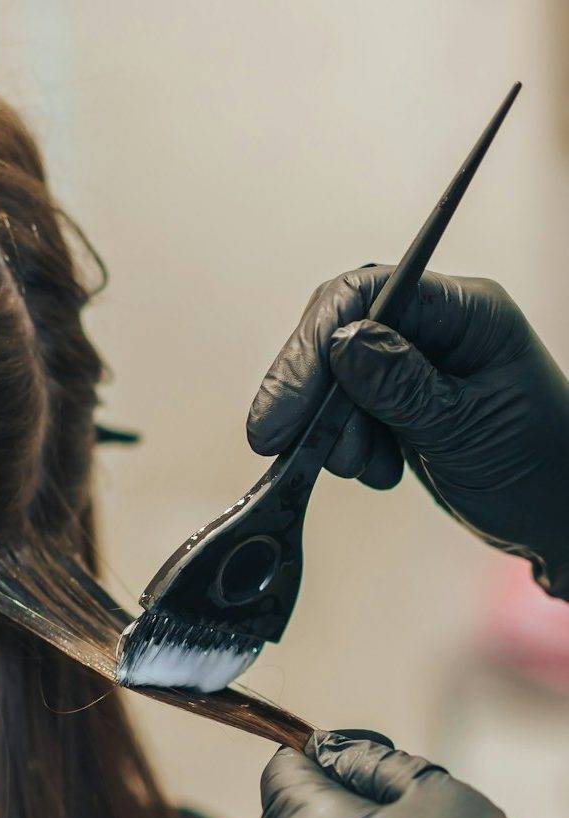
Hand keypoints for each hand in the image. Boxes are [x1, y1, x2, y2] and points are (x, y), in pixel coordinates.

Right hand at [246, 267, 568, 596]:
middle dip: (311, 391)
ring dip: (332, 427)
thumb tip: (342, 343)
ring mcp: (417, 364)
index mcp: (466, 311)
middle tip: (285, 446)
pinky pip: (348, 411)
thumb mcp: (469, 429)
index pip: (367, 293)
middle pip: (341, 329)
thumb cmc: (539, 468)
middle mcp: (437, 326)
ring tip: (366, 469)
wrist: (559, 517)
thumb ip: (404, 387)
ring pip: (337, 375)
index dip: (315, 344)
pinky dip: (348, 444)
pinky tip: (381, 472)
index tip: (283, 412)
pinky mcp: (401, 402)